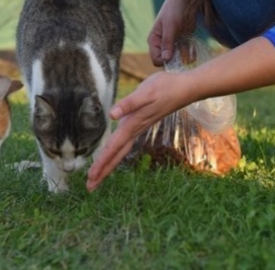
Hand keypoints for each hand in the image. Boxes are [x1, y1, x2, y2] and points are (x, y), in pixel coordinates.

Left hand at [86, 70, 190, 191]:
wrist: (185, 88)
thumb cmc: (165, 87)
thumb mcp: (145, 92)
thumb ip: (128, 104)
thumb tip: (111, 115)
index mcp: (133, 124)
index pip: (114, 147)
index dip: (102, 162)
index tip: (91, 177)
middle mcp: (134, 129)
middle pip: (116, 154)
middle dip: (103, 170)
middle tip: (90, 187)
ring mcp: (138, 127)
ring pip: (120, 150)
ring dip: (108, 164)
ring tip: (97, 177)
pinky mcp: (140, 122)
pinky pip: (124, 142)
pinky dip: (115, 152)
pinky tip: (112, 154)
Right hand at [148, 0, 196, 65]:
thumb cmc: (174, 9)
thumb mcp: (170, 26)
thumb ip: (167, 43)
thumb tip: (165, 60)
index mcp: (154, 40)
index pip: (156, 59)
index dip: (165, 62)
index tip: (176, 58)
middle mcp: (162, 44)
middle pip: (167, 61)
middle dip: (176, 61)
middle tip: (185, 56)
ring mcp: (173, 43)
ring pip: (177, 59)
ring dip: (184, 58)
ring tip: (191, 53)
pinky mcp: (183, 41)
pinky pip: (185, 53)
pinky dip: (190, 54)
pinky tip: (194, 50)